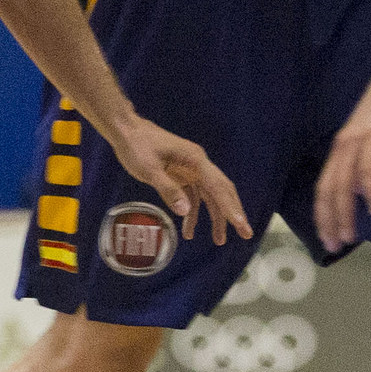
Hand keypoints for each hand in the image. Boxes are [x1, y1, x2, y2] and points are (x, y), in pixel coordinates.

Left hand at [110, 116, 252, 244]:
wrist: (126, 130)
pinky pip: (193, 196)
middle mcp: (199, 165)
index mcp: (196, 161)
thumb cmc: (137, 146)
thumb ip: (168, 190)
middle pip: (222, 191)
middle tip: (245, 234)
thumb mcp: (150, 170)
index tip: (241, 224)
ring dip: (215, 217)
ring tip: (219, 241)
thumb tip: (185, 212)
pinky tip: (188, 230)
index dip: (231, 208)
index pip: (218, 188)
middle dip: (232, 213)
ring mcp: (191, 170)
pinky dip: (192, 212)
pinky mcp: (181, 175)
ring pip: (210, 196)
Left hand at [314, 60, 370, 253]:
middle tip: (334, 246)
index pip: (324, 188)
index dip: (323, 215)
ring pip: (343, 184)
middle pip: (328, 191)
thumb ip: (363, 162)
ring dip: (345, 213)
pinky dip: (370, 191)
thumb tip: (358, 189)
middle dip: (329, 222)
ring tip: (351, 236)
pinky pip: (369, 169)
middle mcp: (343, 146)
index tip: (327, 238)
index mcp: (340, 148)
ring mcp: (358, 141)